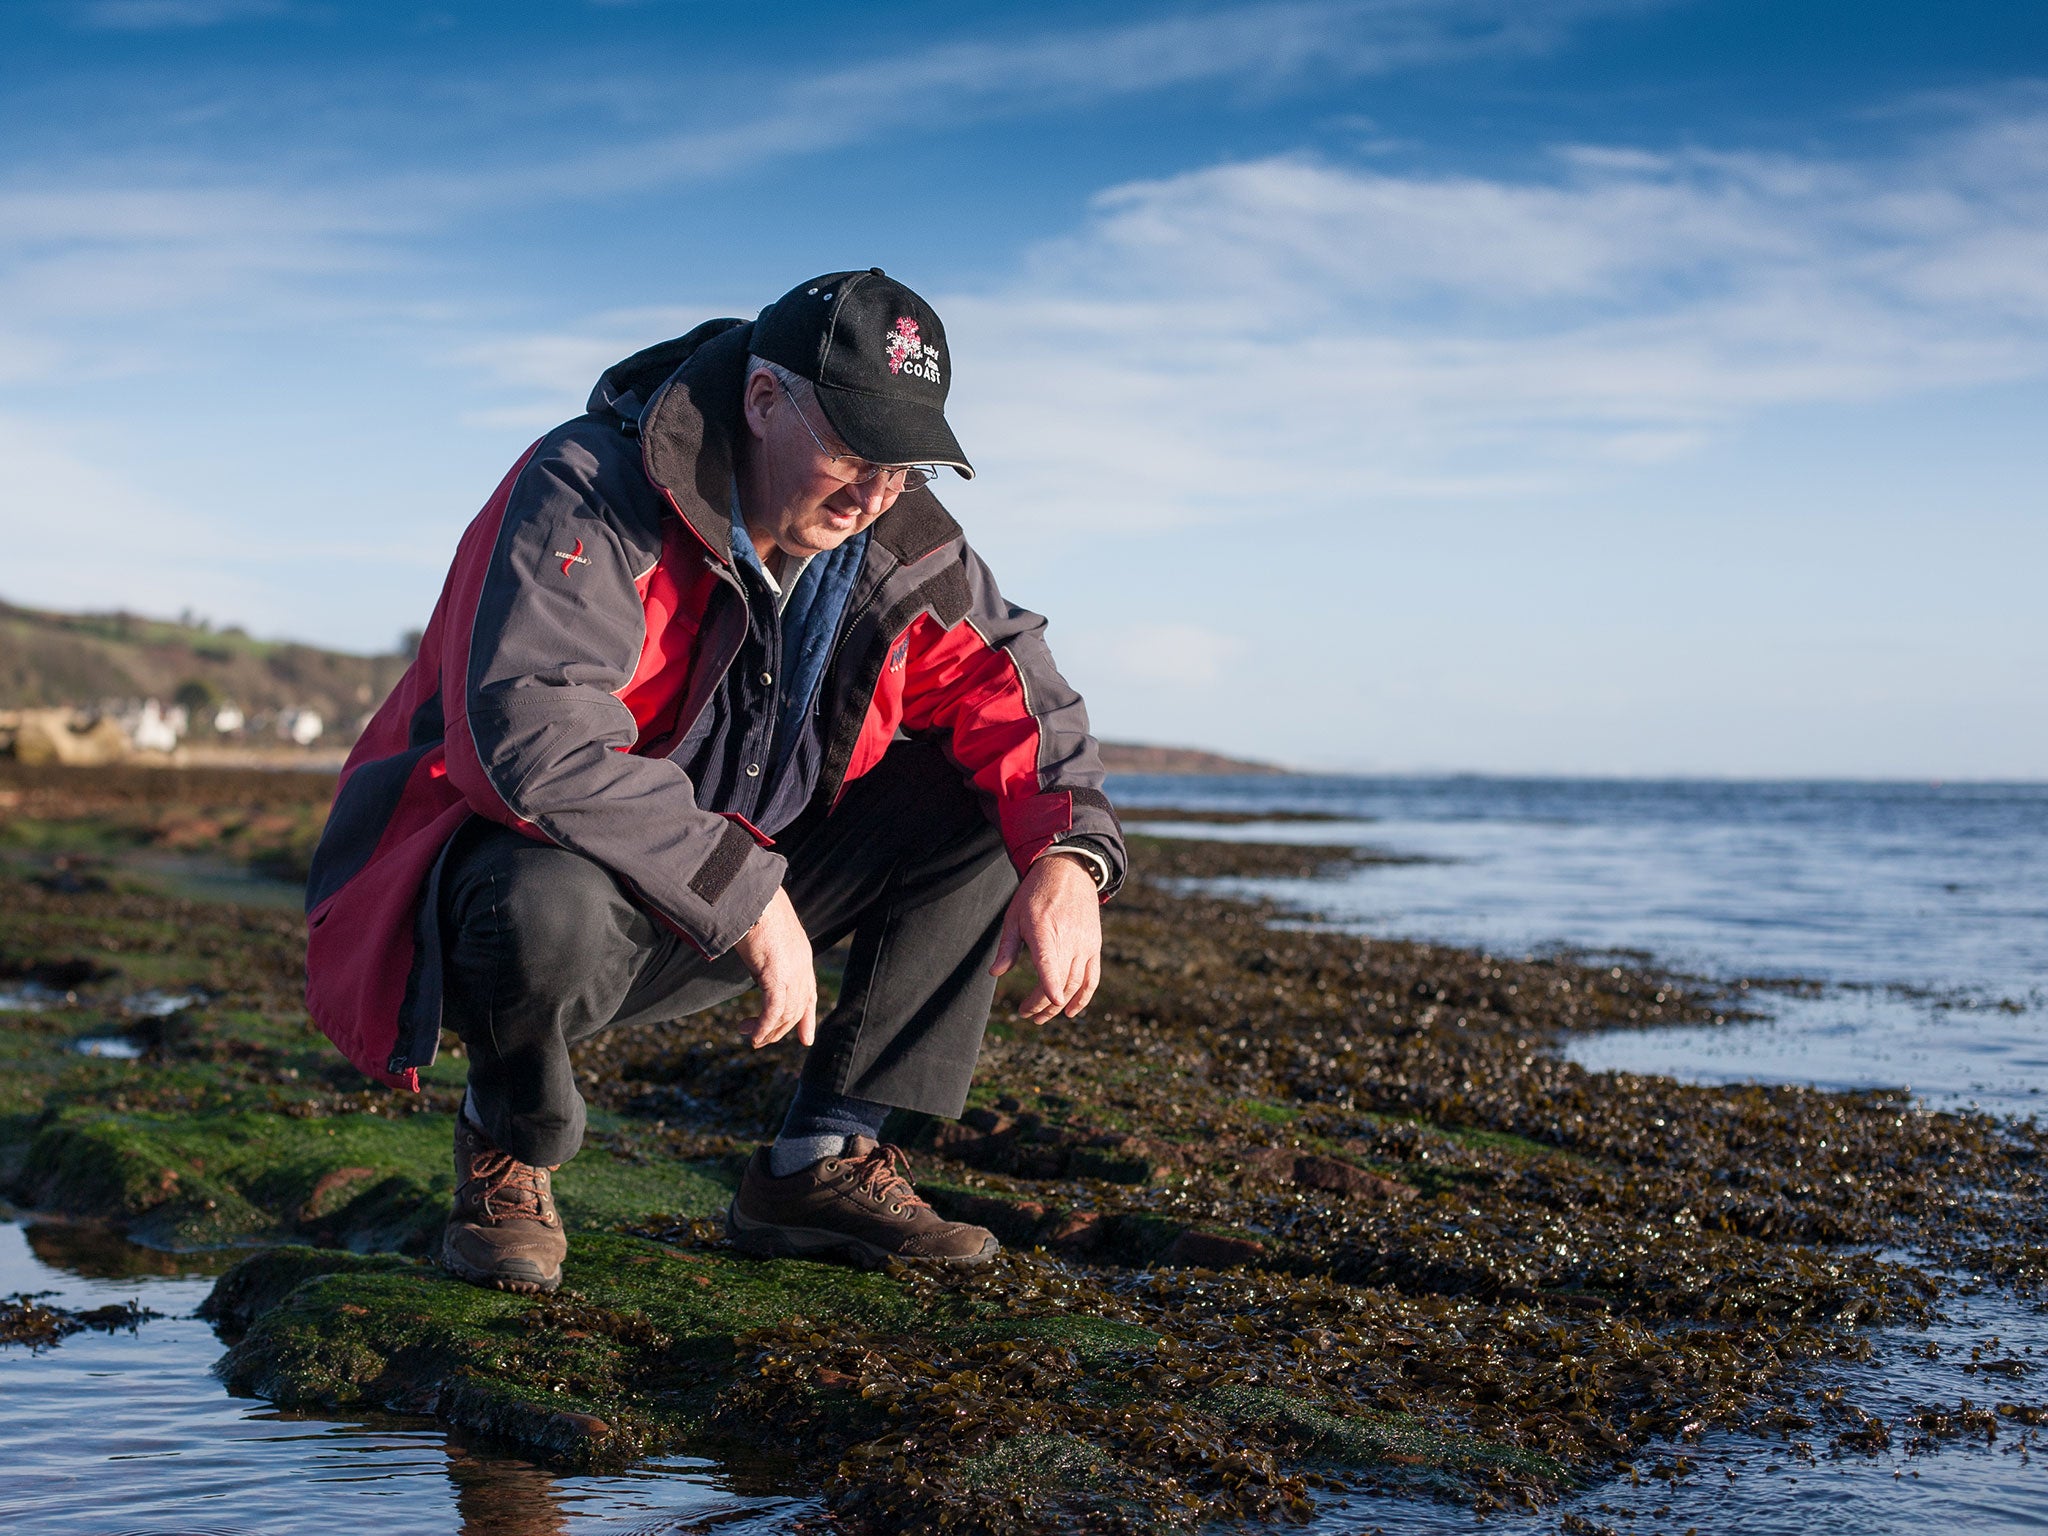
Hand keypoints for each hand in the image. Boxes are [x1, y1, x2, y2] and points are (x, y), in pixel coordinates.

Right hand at [732, 887, 816, 1049]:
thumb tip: (754, 950)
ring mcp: (792, 971)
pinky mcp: (777, 975)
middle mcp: (801, 966)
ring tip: (749, 1034)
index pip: (808, 993)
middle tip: (759, 1039)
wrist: (752, 896)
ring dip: (766, 1030)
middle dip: (780, 1030)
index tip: (805, 1039)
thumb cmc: (754, 908)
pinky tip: (753, 1035)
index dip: (807, 1018)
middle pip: (797, 1008)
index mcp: (801, 955)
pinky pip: (773, 1010)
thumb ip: (766, 949)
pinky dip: (763, 1026)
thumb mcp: (766, 933)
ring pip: (785, 1013)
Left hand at [990, 854, 1102, 1024]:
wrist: (1069, 871)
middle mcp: (1068, 938)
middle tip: (1026, 1015)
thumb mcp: (1015, 915)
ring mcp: (1084, 944)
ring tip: (1041, 1016)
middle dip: (1042, 1004)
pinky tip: (1071, 1011)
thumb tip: (995, 973)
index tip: (1053, 1001)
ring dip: (1058, 1005)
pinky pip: (1092, 978)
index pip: (1050, 961)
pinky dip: (1083, 997)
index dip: (1052, 982)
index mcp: (1044, 929)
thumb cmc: (1036, 893)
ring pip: (1074, 983)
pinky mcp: (1094, 946)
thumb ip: (1007, 947)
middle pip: (1059, 981)